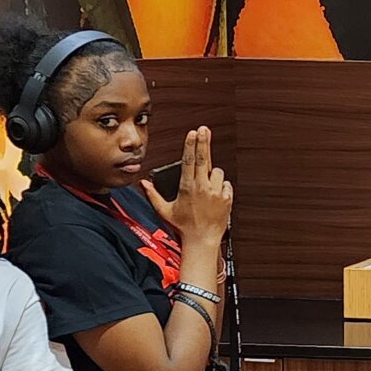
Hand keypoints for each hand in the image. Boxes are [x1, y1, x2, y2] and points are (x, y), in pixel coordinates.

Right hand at [145, 126, 232, 247]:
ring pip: (217, 172)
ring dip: (212, 174)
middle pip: (204, 159)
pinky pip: (226, 184)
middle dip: (203, 142)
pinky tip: (214, 195)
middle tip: (204, 130)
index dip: (190, 145)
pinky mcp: (227, 199)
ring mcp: (216, 193)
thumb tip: (143, 183)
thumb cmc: (183, 227)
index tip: (192, 133)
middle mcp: (203, 188)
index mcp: (188, 188)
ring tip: (206, 186)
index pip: (189, 161)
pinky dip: (221, 186)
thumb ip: (153, 195)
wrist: (202, 241)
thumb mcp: (164, 211)